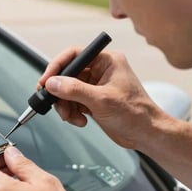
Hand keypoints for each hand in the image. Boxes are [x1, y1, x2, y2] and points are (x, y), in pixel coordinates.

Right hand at [39, 47, 162, 149]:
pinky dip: (71, 112)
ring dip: (65, 105)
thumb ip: (74, 90)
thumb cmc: (135, 114)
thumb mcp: (101, 100)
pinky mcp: (93, 100)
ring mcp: (96, 86)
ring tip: (71, 117)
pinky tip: (80, 121)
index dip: (57, 66)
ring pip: (67, 91)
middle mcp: (100, 71)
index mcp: (107, 61)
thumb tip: (51, 83)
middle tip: (55, 104)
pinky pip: (73, 102)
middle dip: (60, 92)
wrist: (146, 134)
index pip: (74, 55)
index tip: (45, 81)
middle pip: (68, 75)